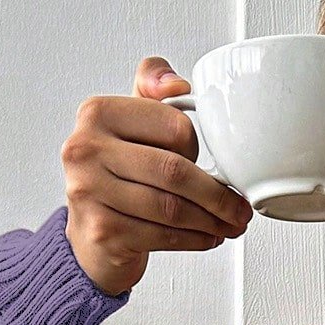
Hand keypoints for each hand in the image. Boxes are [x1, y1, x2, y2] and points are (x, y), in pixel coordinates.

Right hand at [60, 55, 254, 296]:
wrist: (88, 236)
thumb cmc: (116, 177)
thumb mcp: (130, 126)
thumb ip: (152, 93)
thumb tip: (177, 84)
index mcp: (98, 113)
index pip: (173, 125)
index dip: (199, 149)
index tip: (209, 163)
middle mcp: (86, 149)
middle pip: (174, 171)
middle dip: (217, 195)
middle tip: (239, 207)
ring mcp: (90, 192)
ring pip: (172, 207)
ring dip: (211, 220)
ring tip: (228, 224)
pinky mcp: (103, 232)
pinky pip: (164, 236)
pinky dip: (195, 240)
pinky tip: (207, 237)